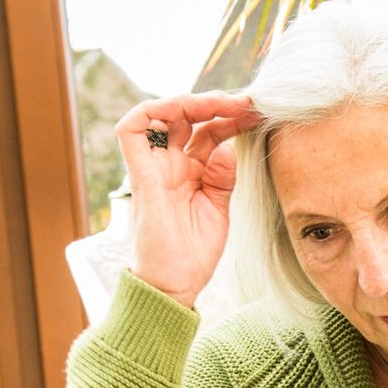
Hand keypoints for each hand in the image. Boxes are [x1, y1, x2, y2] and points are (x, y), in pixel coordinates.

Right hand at [113, 91, 261, 305]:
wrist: (175, 286)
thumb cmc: (194, 255)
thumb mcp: (218, 208)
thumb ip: (223, 176)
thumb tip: (229, 146)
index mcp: (189, 173)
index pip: (207, 132)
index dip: (230, 118)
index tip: (257, 114)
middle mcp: (169, 166)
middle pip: (186, 118)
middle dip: (216, 105)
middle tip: (246, 104)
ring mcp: (154, 168)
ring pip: (160, 115)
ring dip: (191, 102)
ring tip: (223, 103)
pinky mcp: (141, 176)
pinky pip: (130, 131)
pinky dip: (152, 110)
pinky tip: (184, 107)